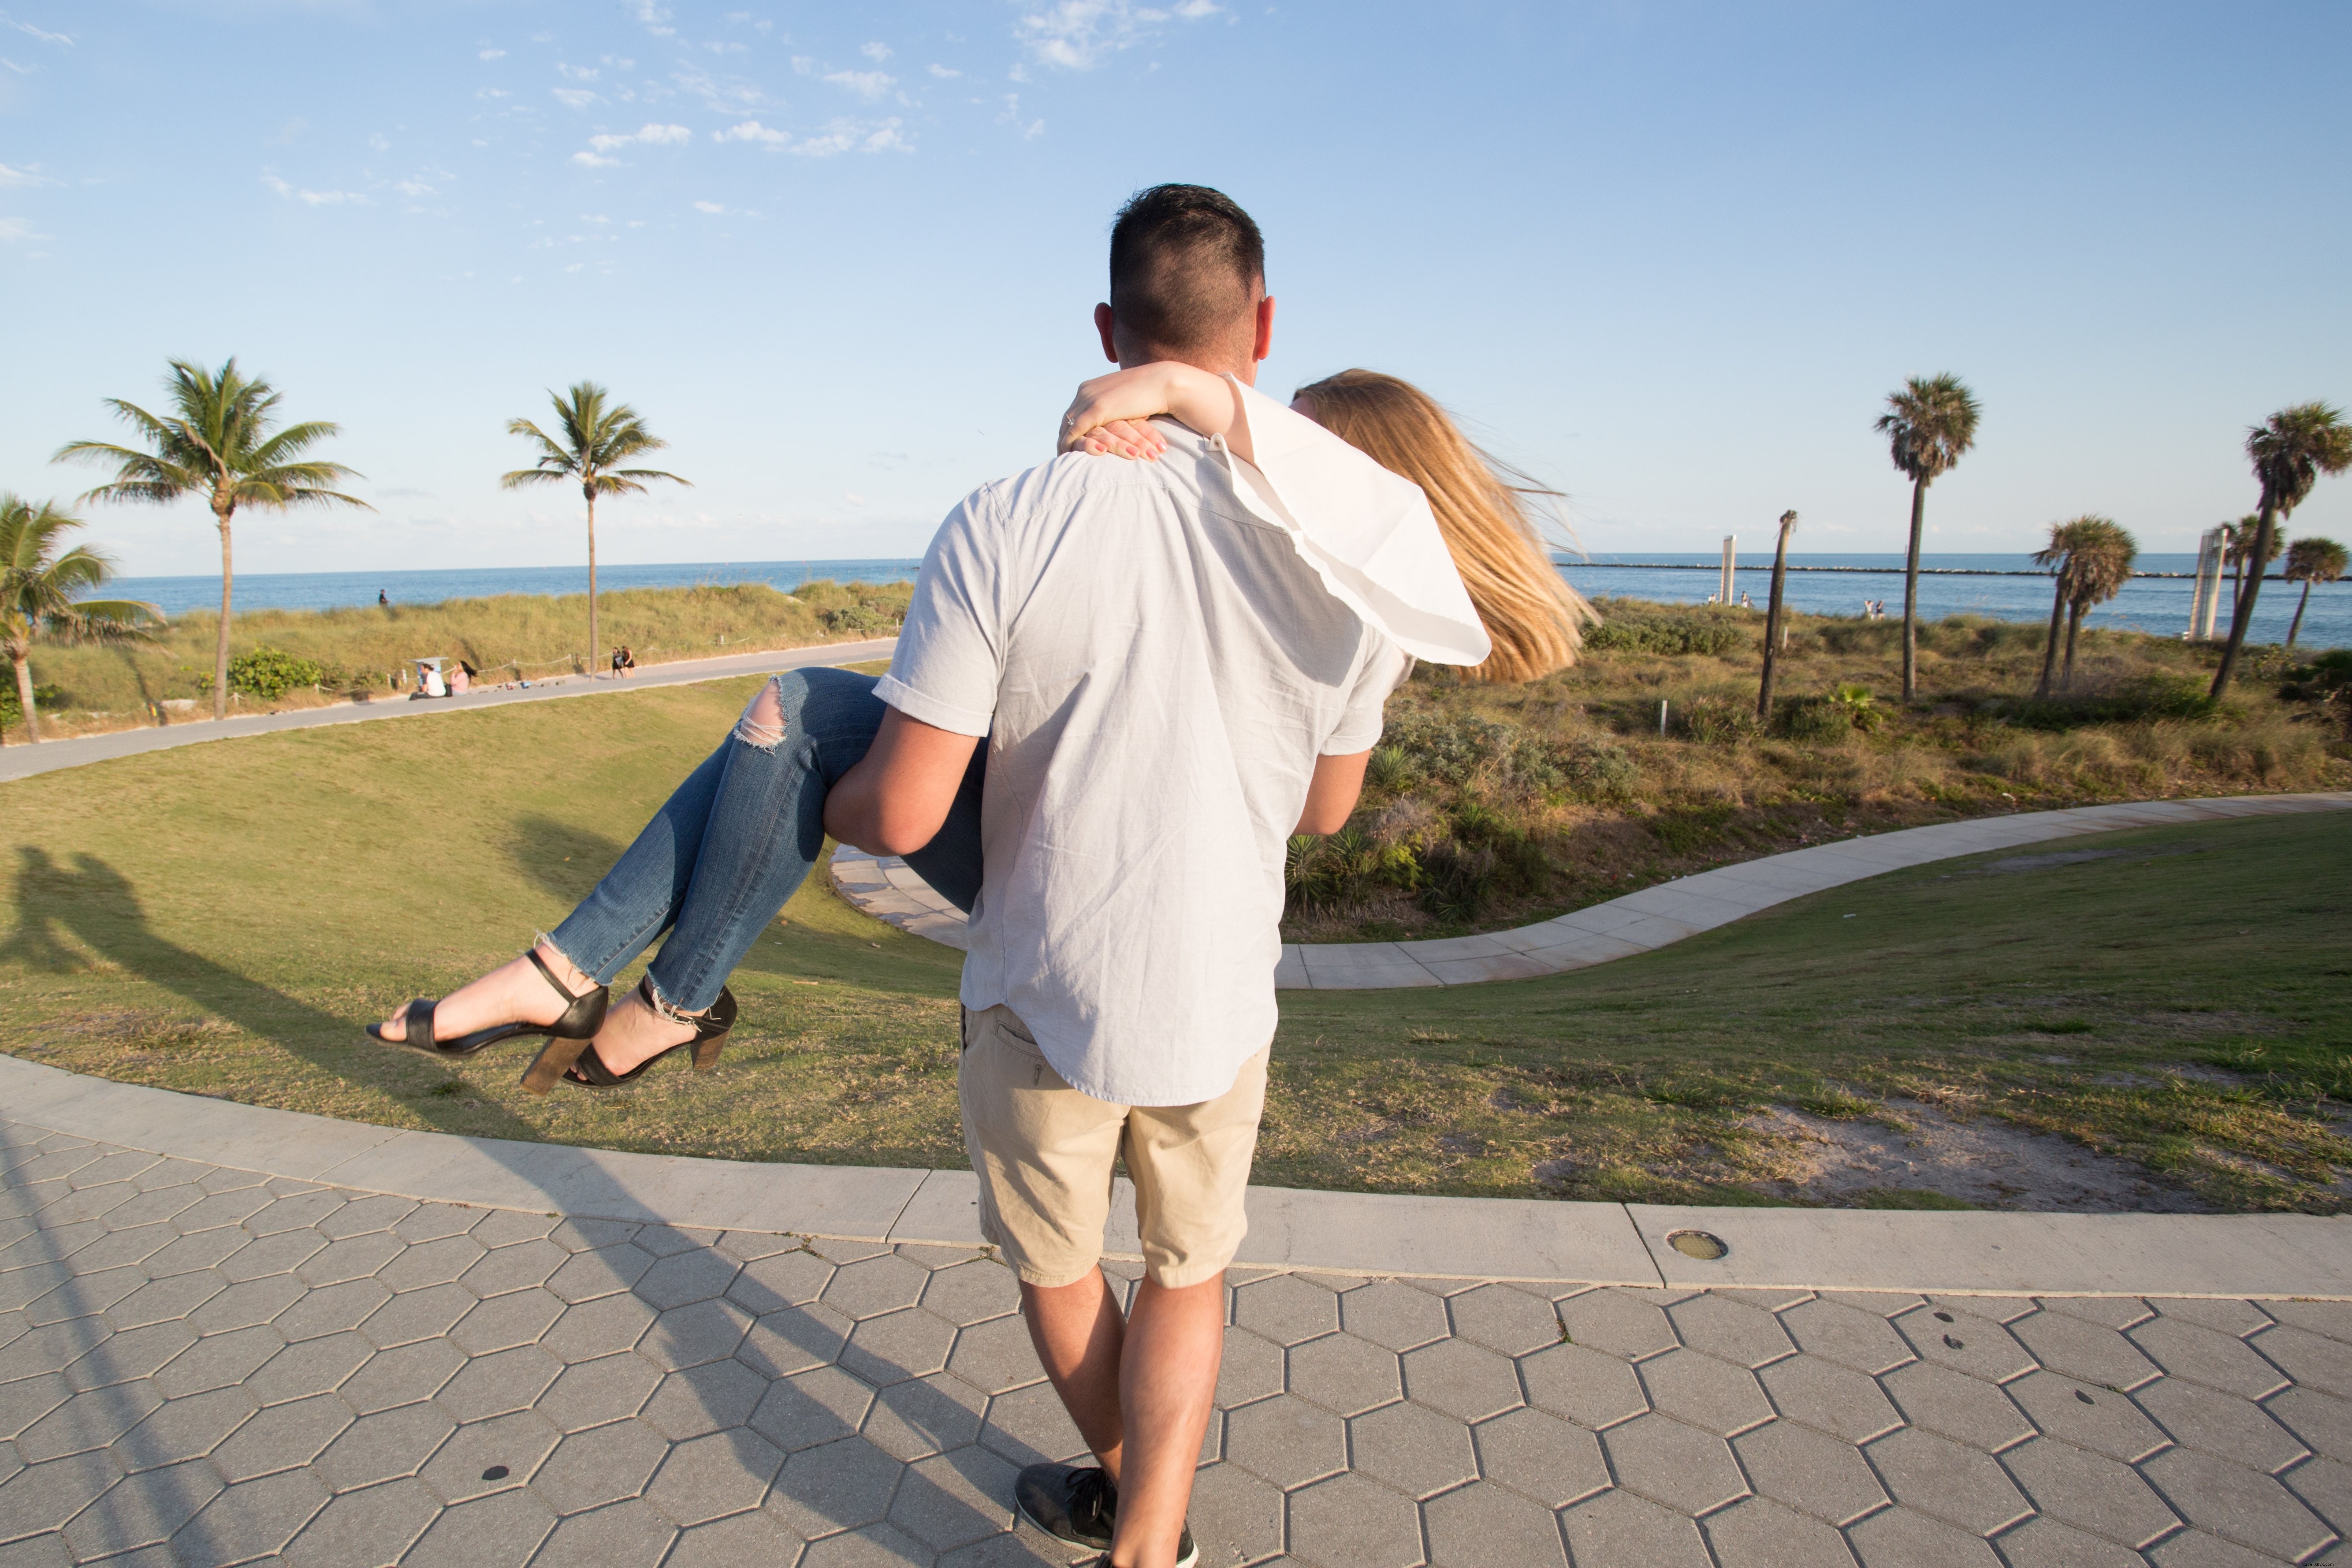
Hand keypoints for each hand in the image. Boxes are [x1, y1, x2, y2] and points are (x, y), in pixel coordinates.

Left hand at [1059, 364, 1178, 457]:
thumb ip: (1113, 410)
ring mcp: (1089, 399)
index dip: (1069, 429)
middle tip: (1062, 456)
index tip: (1068, 444)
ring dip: (1064, 445)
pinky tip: (1070, 457)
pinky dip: (1071, 445)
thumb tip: (1114, 421)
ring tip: (1064, 460)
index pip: (1073, 412)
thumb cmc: (1150, 395)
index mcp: (1090, 388)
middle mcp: (1085, 391)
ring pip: (1067, 427)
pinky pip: (1075, 431)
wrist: (1162, 383)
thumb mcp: (1124, 402)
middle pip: (1066, 420)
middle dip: (1063, 439)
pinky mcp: (1096, 409)